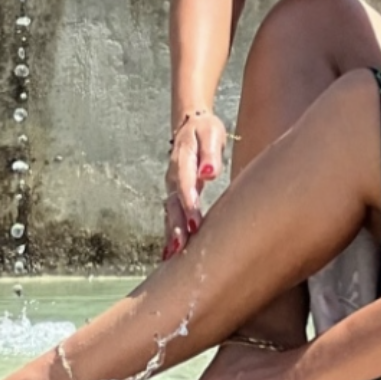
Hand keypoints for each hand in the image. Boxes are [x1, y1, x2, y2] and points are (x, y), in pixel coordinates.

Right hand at [162, 110, 227, 258]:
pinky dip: (170, 232)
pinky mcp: (175, 194)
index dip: (188, 203)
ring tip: (174, 254)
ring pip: (169, 212)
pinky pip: (170, 215)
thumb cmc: (205, 131)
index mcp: (182, 159)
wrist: (191, 125)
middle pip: (172, 203)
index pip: (184, 183)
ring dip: (171, 233)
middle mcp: (173, 176)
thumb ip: (210, 154)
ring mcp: (171, 187)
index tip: (194, 222)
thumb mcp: (211, 134)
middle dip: (176, 225)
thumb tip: (208, 173)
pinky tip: (170, 253)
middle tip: (182, 246)